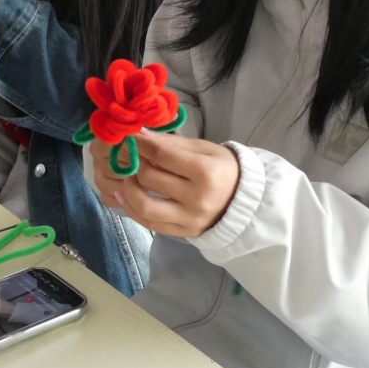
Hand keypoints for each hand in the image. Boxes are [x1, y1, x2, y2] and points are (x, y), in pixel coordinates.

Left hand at [93, 129, 240, 238]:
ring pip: (144, 206)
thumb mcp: (205, 149)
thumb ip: (173, 144)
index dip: (141, 144)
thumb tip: (141, 134)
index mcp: (205, 171)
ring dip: (128, 189)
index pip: (162, 155)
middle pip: (151, 178)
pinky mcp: (182, 233)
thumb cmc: (224, 168)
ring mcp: (188, 219)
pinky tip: (125, 197)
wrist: (243, 200)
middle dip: (134, 163)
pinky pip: (149, 223)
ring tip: (126, 178)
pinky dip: (132, 209)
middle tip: (129, 155)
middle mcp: (196, 197)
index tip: (129, 136)